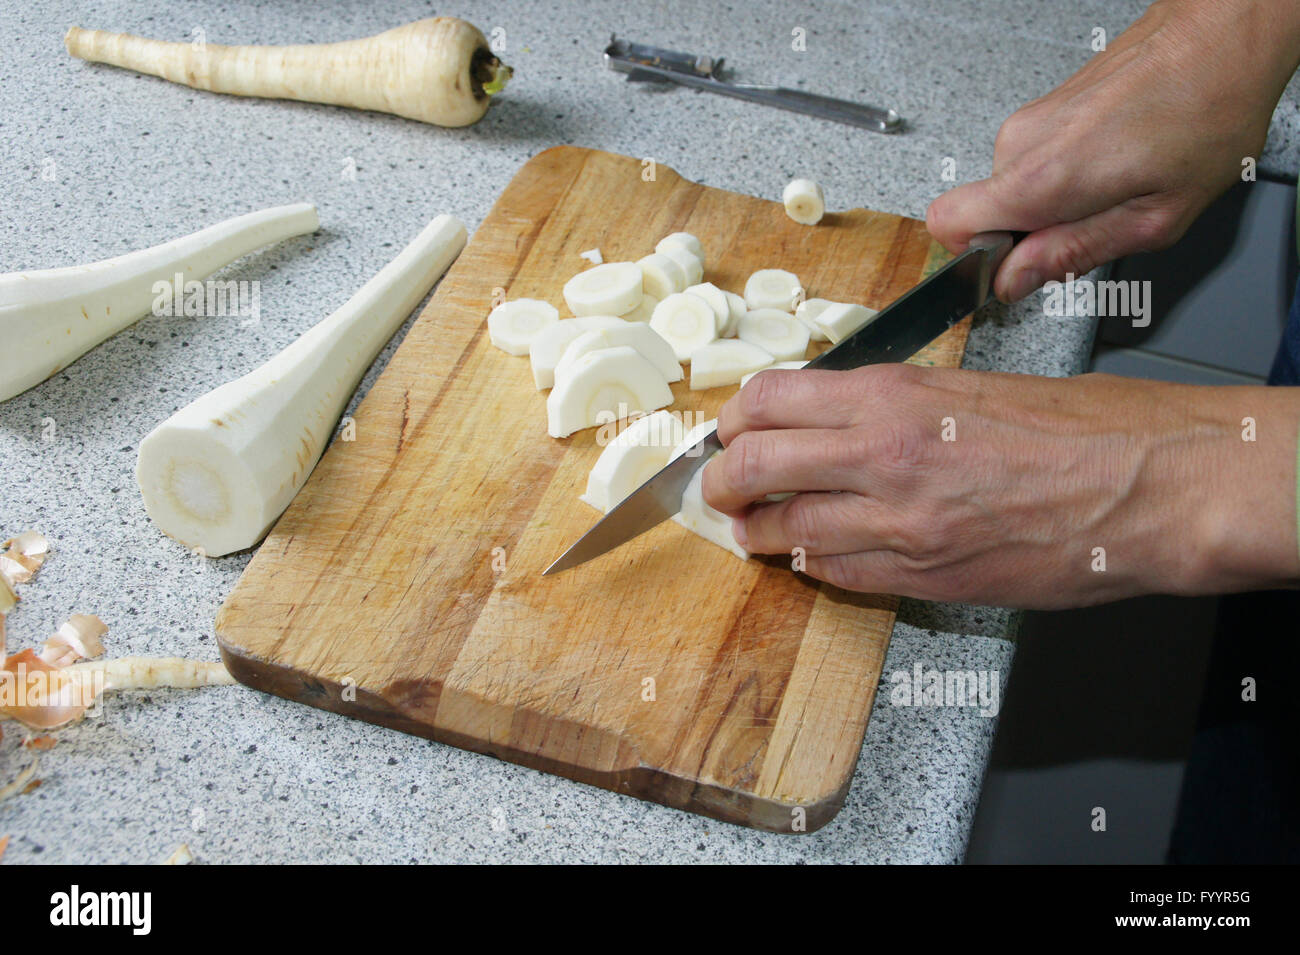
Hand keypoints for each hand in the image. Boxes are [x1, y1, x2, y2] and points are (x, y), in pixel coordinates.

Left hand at [702, 366, 1299, 608]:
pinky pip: (836, 576)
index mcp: (893, 394)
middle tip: (718, 488)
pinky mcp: (922, 578)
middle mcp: (881, 456)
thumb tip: (835, 419)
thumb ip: (891, 404)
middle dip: (722, 481)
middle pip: (753, 466)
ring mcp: (897, 524)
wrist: (1149, 487)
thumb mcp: (969, 386)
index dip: (734, 419)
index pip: (768, 400)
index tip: (730, 430)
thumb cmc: (1082, 428)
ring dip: (759, 532)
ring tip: (755, 529)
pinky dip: (813, 566)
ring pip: (785, 531)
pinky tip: (812, 556)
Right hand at [926, 0, 1299, 301]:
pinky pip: (1033, 162)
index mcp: (1041, 179)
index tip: (1020, 265)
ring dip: (1057, 202)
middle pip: (987, 214)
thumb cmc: (1206, 112)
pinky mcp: (1044, 107)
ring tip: (1120, 185)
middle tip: (1100, 221)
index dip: (977, 257)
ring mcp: (1030, 120)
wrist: (1224, 35)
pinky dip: (1068, 173)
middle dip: (1034, 233)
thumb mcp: (1154, 217)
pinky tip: (1118, 159)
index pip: (946, 225)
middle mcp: (1021, 144)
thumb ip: (1073, 253)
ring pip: (1014, 189)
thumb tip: (1014, 280)